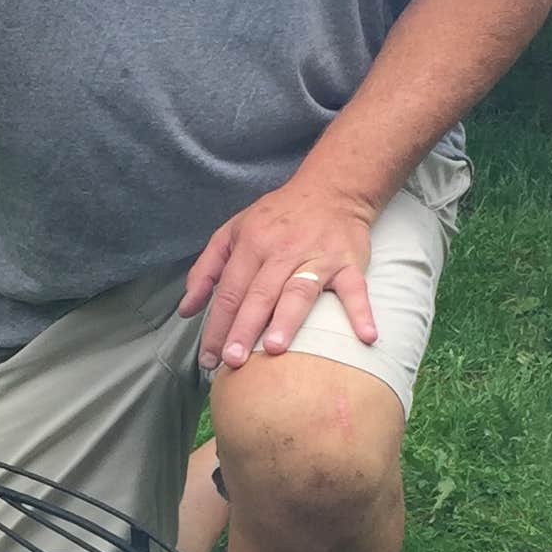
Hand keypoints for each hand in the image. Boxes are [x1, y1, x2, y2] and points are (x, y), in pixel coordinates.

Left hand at [180, 182, 380, 371]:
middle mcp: (283, 250)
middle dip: (244, 329)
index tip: (210, 357)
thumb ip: (206, 270)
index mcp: (252, 243)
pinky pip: (355, 289)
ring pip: (299, 290)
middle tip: (233, 361)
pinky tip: (365, 336)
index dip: (218, 324)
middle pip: (260, 294)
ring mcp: (318, 256)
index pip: (231, 290)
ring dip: (287, 320)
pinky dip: (361, 311)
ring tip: (275, 348)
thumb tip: (187, 310)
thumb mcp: (232, 232)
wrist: (331, 189)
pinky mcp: (349, 262)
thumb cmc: (277, 217)